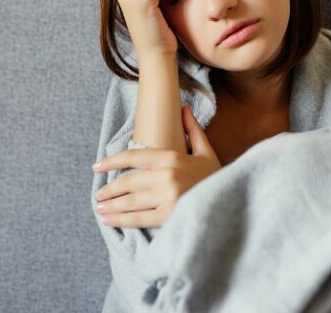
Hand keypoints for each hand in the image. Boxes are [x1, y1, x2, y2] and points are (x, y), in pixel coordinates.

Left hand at [92, 105, 221, 228]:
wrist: (232, 200)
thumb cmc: (216, 176)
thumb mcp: (205, 151)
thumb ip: (192, 130)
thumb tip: (183, 108)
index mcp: (171, 158)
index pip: (133, 156)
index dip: (112, 161)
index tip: (98, 166)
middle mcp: (166, 176)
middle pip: (128, 181)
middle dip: (110, 189)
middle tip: (98, 194)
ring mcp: (166, 197)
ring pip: (130, 201)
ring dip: (111, 206)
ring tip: (100, 208)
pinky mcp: (168, 216)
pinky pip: (138, 219)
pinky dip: (121, 220)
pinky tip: (109, 220)